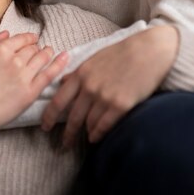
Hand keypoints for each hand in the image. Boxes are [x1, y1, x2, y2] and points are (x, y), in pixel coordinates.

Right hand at [0, 32, 67, 145]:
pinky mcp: (30, 92)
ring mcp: (23, 76)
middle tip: (38, 49)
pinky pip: (49, 75)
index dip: (28, 39)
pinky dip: (59, 64)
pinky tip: (65, 57)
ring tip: (50, 52)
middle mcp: (14, 61)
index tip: (31, 40)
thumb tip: (5, 33)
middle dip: (36, 47)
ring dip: (47, 53)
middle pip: (32, 48)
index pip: (21, 39)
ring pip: (42, 58)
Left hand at [41, 25, 178, 147]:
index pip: (58, 100)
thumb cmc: (122, 52)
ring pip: (89, 123)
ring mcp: (104, 97)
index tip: (45, 127)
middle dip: (67, 133)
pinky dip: (98, 134)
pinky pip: (104, 125)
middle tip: (63, 144)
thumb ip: (78, 72)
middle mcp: (89, 87)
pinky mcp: (121, 105)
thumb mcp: (94, 58)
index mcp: (80, 74)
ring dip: (85, 133)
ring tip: (84, 139)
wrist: (148, 51)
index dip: (49, 116)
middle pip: (72, 117)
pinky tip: (95, 138)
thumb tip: (63, 81)